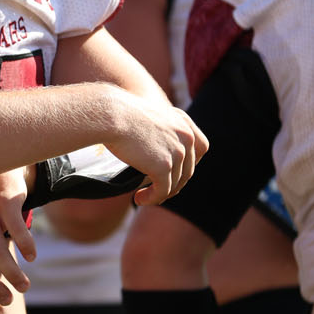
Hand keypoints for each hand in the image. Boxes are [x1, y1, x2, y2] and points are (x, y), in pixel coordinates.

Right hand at [100, 89, 207, 205]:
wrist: (111, 115)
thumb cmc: (120, 114)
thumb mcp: (149, 118)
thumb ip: (161, 133)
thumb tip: (159, 158)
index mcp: (183, 121)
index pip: (201, 147)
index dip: (192, 163)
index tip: (177, 172)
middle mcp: (185, 135)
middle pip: (189, 169)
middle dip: (175, 183)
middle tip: (158, 190)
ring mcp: (177, 151)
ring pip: (176, 183)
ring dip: (160, 193)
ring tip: (144, 197)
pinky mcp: (164, 166)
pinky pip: (162, 190)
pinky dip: (152, 198)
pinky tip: (139, 199)